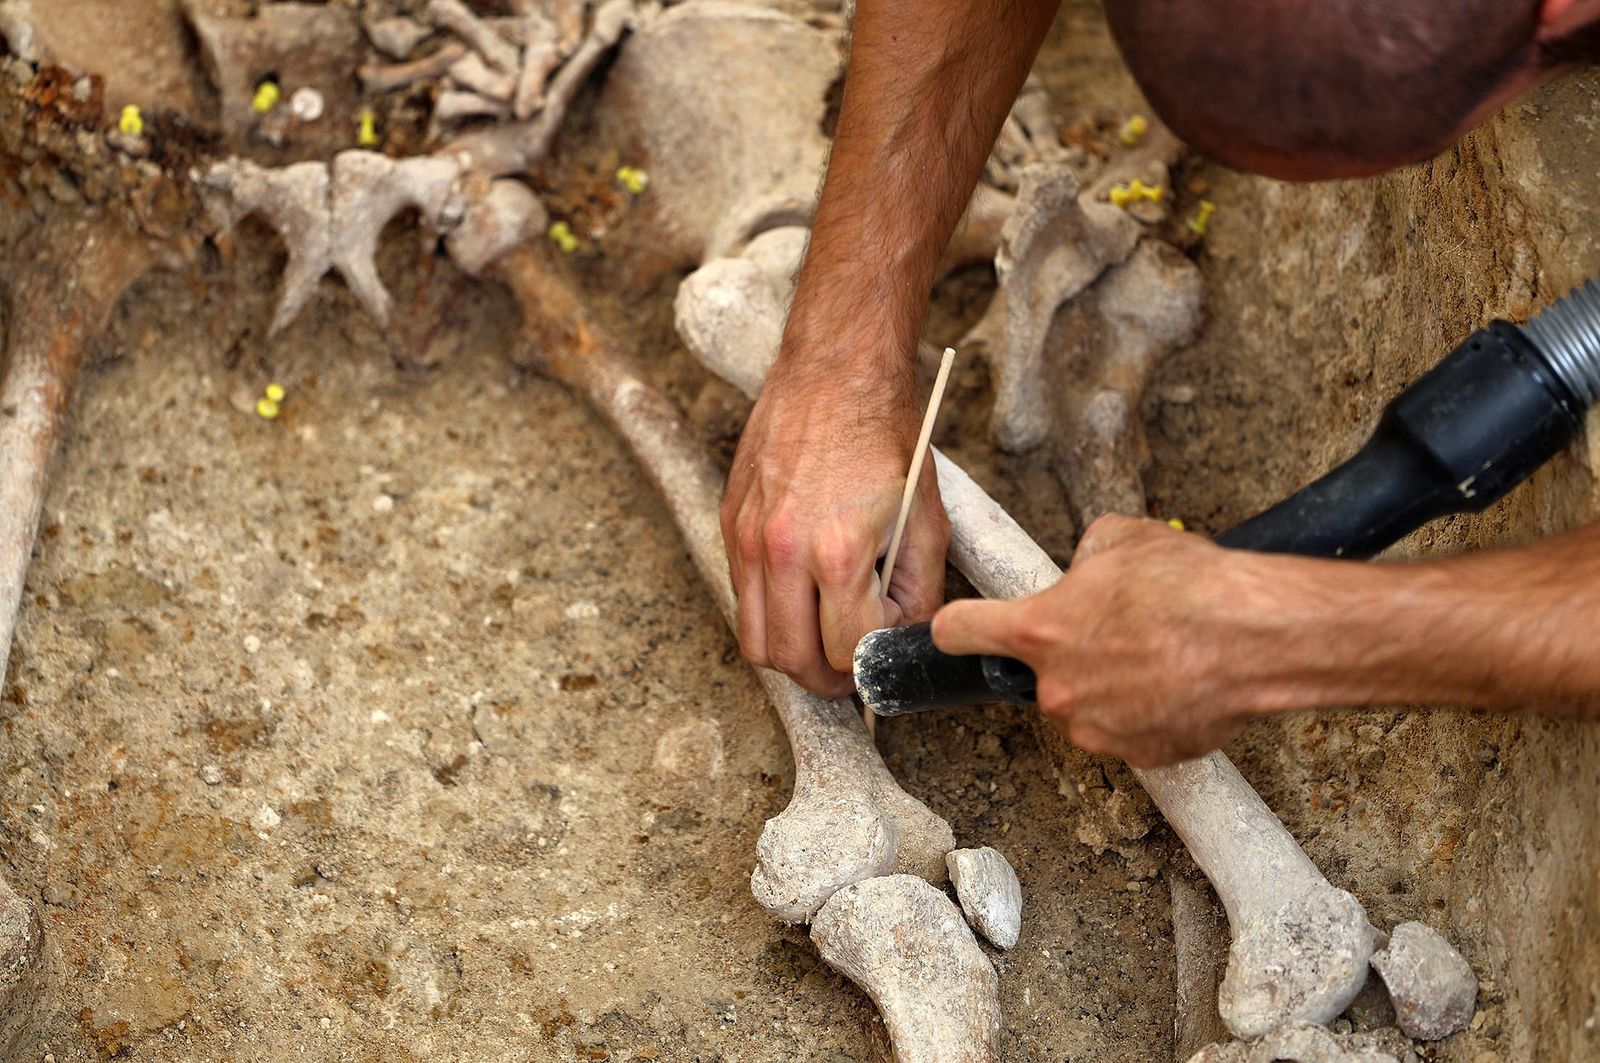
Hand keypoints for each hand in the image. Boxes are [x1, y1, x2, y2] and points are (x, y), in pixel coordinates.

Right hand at [721, 353, 949, 697]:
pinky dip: (770, 613)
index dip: (874, 658)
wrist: (834, 373)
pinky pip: (741, 598)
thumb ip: (919, 590)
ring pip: (755, 641)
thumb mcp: (924, 518)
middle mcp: (782, 551)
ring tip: (822, 639)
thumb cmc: (884, 437)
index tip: (887, 639)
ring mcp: (748, 539)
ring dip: (792, 654)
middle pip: (793, 661)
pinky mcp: (730, 525)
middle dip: (829, 678)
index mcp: (837, 551)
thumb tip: (903, 638)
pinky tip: (802, 594)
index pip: (846, 651)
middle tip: (852, 667)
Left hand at [931, 514, 1327, 767]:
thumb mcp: (1120, 539)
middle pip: (1042, 673)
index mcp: (1036, 630)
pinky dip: (1152, 713)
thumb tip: (1088, 568)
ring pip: (1090, 705)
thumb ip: (1085, 558)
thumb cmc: (1189, 584)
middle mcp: (1056, 689)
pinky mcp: (1143, 755)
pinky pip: (1134, 731)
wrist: (1256, 635)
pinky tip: (1185, 682)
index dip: (957, 628)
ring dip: (1113, 685)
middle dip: (1073, 654)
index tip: (953, 631)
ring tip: (1164, 653)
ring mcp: (1098, 729)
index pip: (959, 632)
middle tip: (1122, 629)